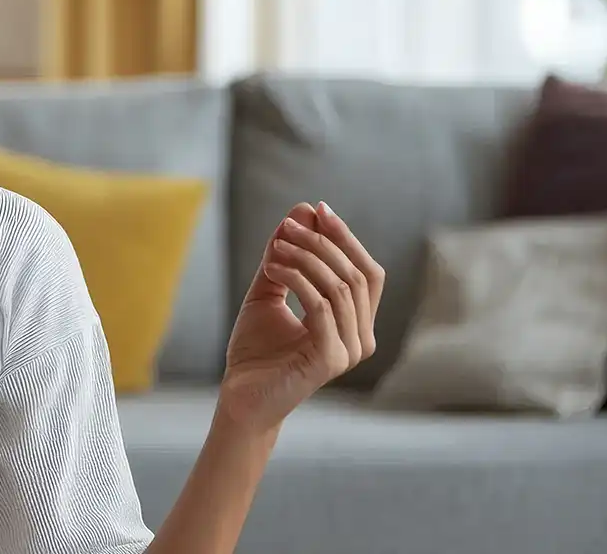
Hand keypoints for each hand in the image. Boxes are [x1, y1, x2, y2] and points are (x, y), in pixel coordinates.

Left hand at [217, 202, 384, 432]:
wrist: (239, 396)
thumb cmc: (256, 350)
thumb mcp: (269, 292)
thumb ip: (286, 256)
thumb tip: (302, 210)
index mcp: (356, 323)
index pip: (367, 272)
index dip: (347, 238)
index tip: (317, 209)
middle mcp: (361, 338)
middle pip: (356, 275)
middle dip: (323, 243)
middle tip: (289, 225)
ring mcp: (350, 351)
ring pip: (339, 288)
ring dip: (306, 258)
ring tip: (274, 246)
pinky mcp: (330, 360)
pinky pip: (321, 307)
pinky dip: (296, 279)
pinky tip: (271, 268)